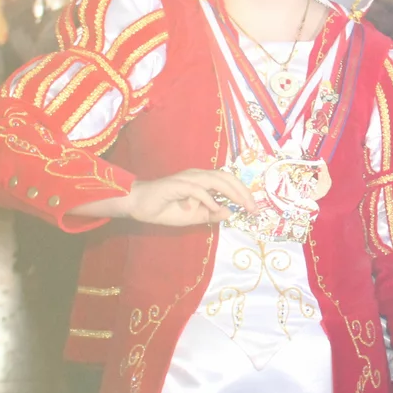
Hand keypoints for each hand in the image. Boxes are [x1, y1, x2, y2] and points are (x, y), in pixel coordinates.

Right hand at [95, 169, 257, 226]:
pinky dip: (208, 198)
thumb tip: (230, 212)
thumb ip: (211, 214)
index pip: (228, 181)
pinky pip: (197, 189)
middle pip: (226, 177)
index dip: (243, 192)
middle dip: (243, 191)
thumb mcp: (194, 217)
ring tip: (242, 205)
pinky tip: (216, 207)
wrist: (139, 206)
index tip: (254, 208)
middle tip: (253, 207)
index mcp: (203, 181)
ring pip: (215, 180)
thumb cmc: (165, 209)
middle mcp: (197, 175)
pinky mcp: (177, 184)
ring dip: (232, 192)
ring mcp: (188, 178)